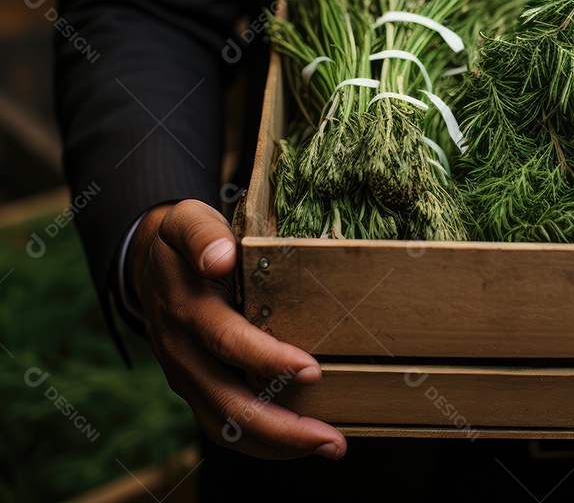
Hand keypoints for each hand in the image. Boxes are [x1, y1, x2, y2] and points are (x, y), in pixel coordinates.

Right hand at [128, 199, 346, 458]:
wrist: (146, 262)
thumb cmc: (180, 239)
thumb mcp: (185, 221)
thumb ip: (201, 236)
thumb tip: (219, 257)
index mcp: (187, 310)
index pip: (227, 343)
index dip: (268, 360)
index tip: (313, 370)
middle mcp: (182, 352)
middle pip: (228, 402)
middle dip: (282, 426)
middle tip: (332, 438)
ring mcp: (186, 375)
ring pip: (225, 426)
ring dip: (277, 444)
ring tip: (330, 446)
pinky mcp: (194, 387)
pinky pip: (223, 425)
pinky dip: (262, 442)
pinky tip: (300, 443)